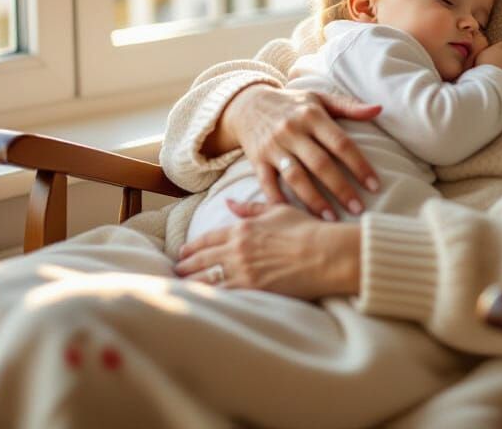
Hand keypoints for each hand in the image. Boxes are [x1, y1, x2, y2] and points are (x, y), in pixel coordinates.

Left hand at [174, 201, 360, 298]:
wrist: (325, 253)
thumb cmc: (306, 229)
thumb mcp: (277, 210)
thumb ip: (250, 208)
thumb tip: (229, 202)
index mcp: (243, 228)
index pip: (209, 238)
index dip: (193, 246)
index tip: (183, 251)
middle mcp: (238, 249)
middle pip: (202, 259)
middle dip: (186, 265)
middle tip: (176, 270)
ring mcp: (243, 271)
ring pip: (207, 278)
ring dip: (191, 281)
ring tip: (182, 285)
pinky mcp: (252, 289)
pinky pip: (222, 294)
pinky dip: (207, 296)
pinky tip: (199, 299)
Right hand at [219, 84, 382, 217]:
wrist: (247, 104)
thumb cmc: (292, 104)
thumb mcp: (319, 99)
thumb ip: (348, 106)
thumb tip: (379, 109)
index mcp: (312, 115)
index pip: (340, 143)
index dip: (359, 165)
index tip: (374, 186)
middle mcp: (292, 131)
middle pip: (320, 163)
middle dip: (340, 188)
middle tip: (358, 209)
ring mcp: (273, 147)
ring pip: (296, 177)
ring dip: (314, 200)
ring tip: (331, 219)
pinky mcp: (257, 160)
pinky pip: (268, 184)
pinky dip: (278, 201)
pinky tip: (293, 217)